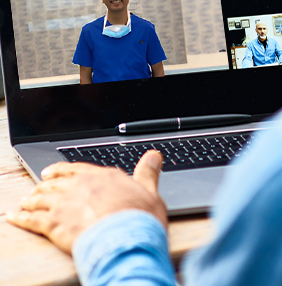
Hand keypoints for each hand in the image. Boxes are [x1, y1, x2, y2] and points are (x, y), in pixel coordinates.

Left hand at [6, 150, 166, 253]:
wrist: (125, 239)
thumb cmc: (140, 219)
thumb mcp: (150, 191)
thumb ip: (148, 172)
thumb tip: (154, 155)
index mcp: (103, 177)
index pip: (78, 169)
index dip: (64, 170)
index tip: (54, 171)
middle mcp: (81, 186)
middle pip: (57, 181)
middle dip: (45, 184)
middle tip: (38, 185)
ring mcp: (66, 204)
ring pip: (42, 197)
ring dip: (32, 198)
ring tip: (26, 201)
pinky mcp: (54, 224)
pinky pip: (31, 219)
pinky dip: (21, 217)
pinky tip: (14, 216)